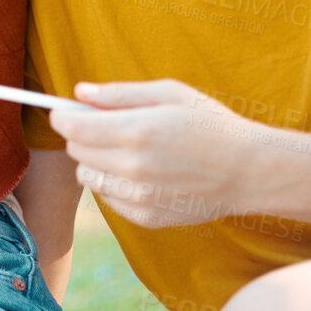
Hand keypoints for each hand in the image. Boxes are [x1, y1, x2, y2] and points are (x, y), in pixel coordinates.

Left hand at [47, 80, 258, 228]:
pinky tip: (141, 173)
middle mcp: (133, 168)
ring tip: (126, 150)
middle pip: (76, 152)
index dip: (61, 117)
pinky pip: (108, 199)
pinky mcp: (145, 218)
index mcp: (137, 131)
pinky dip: (114, 184)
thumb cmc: (210, 123)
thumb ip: (119, 93)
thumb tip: (79, 92)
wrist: (250, 171)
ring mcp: (139, 197)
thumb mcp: (169, 94)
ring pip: (88, 177)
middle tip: (103, 126)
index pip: (73, 128)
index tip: (63, 112)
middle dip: (81, 136)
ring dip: (95, 162)